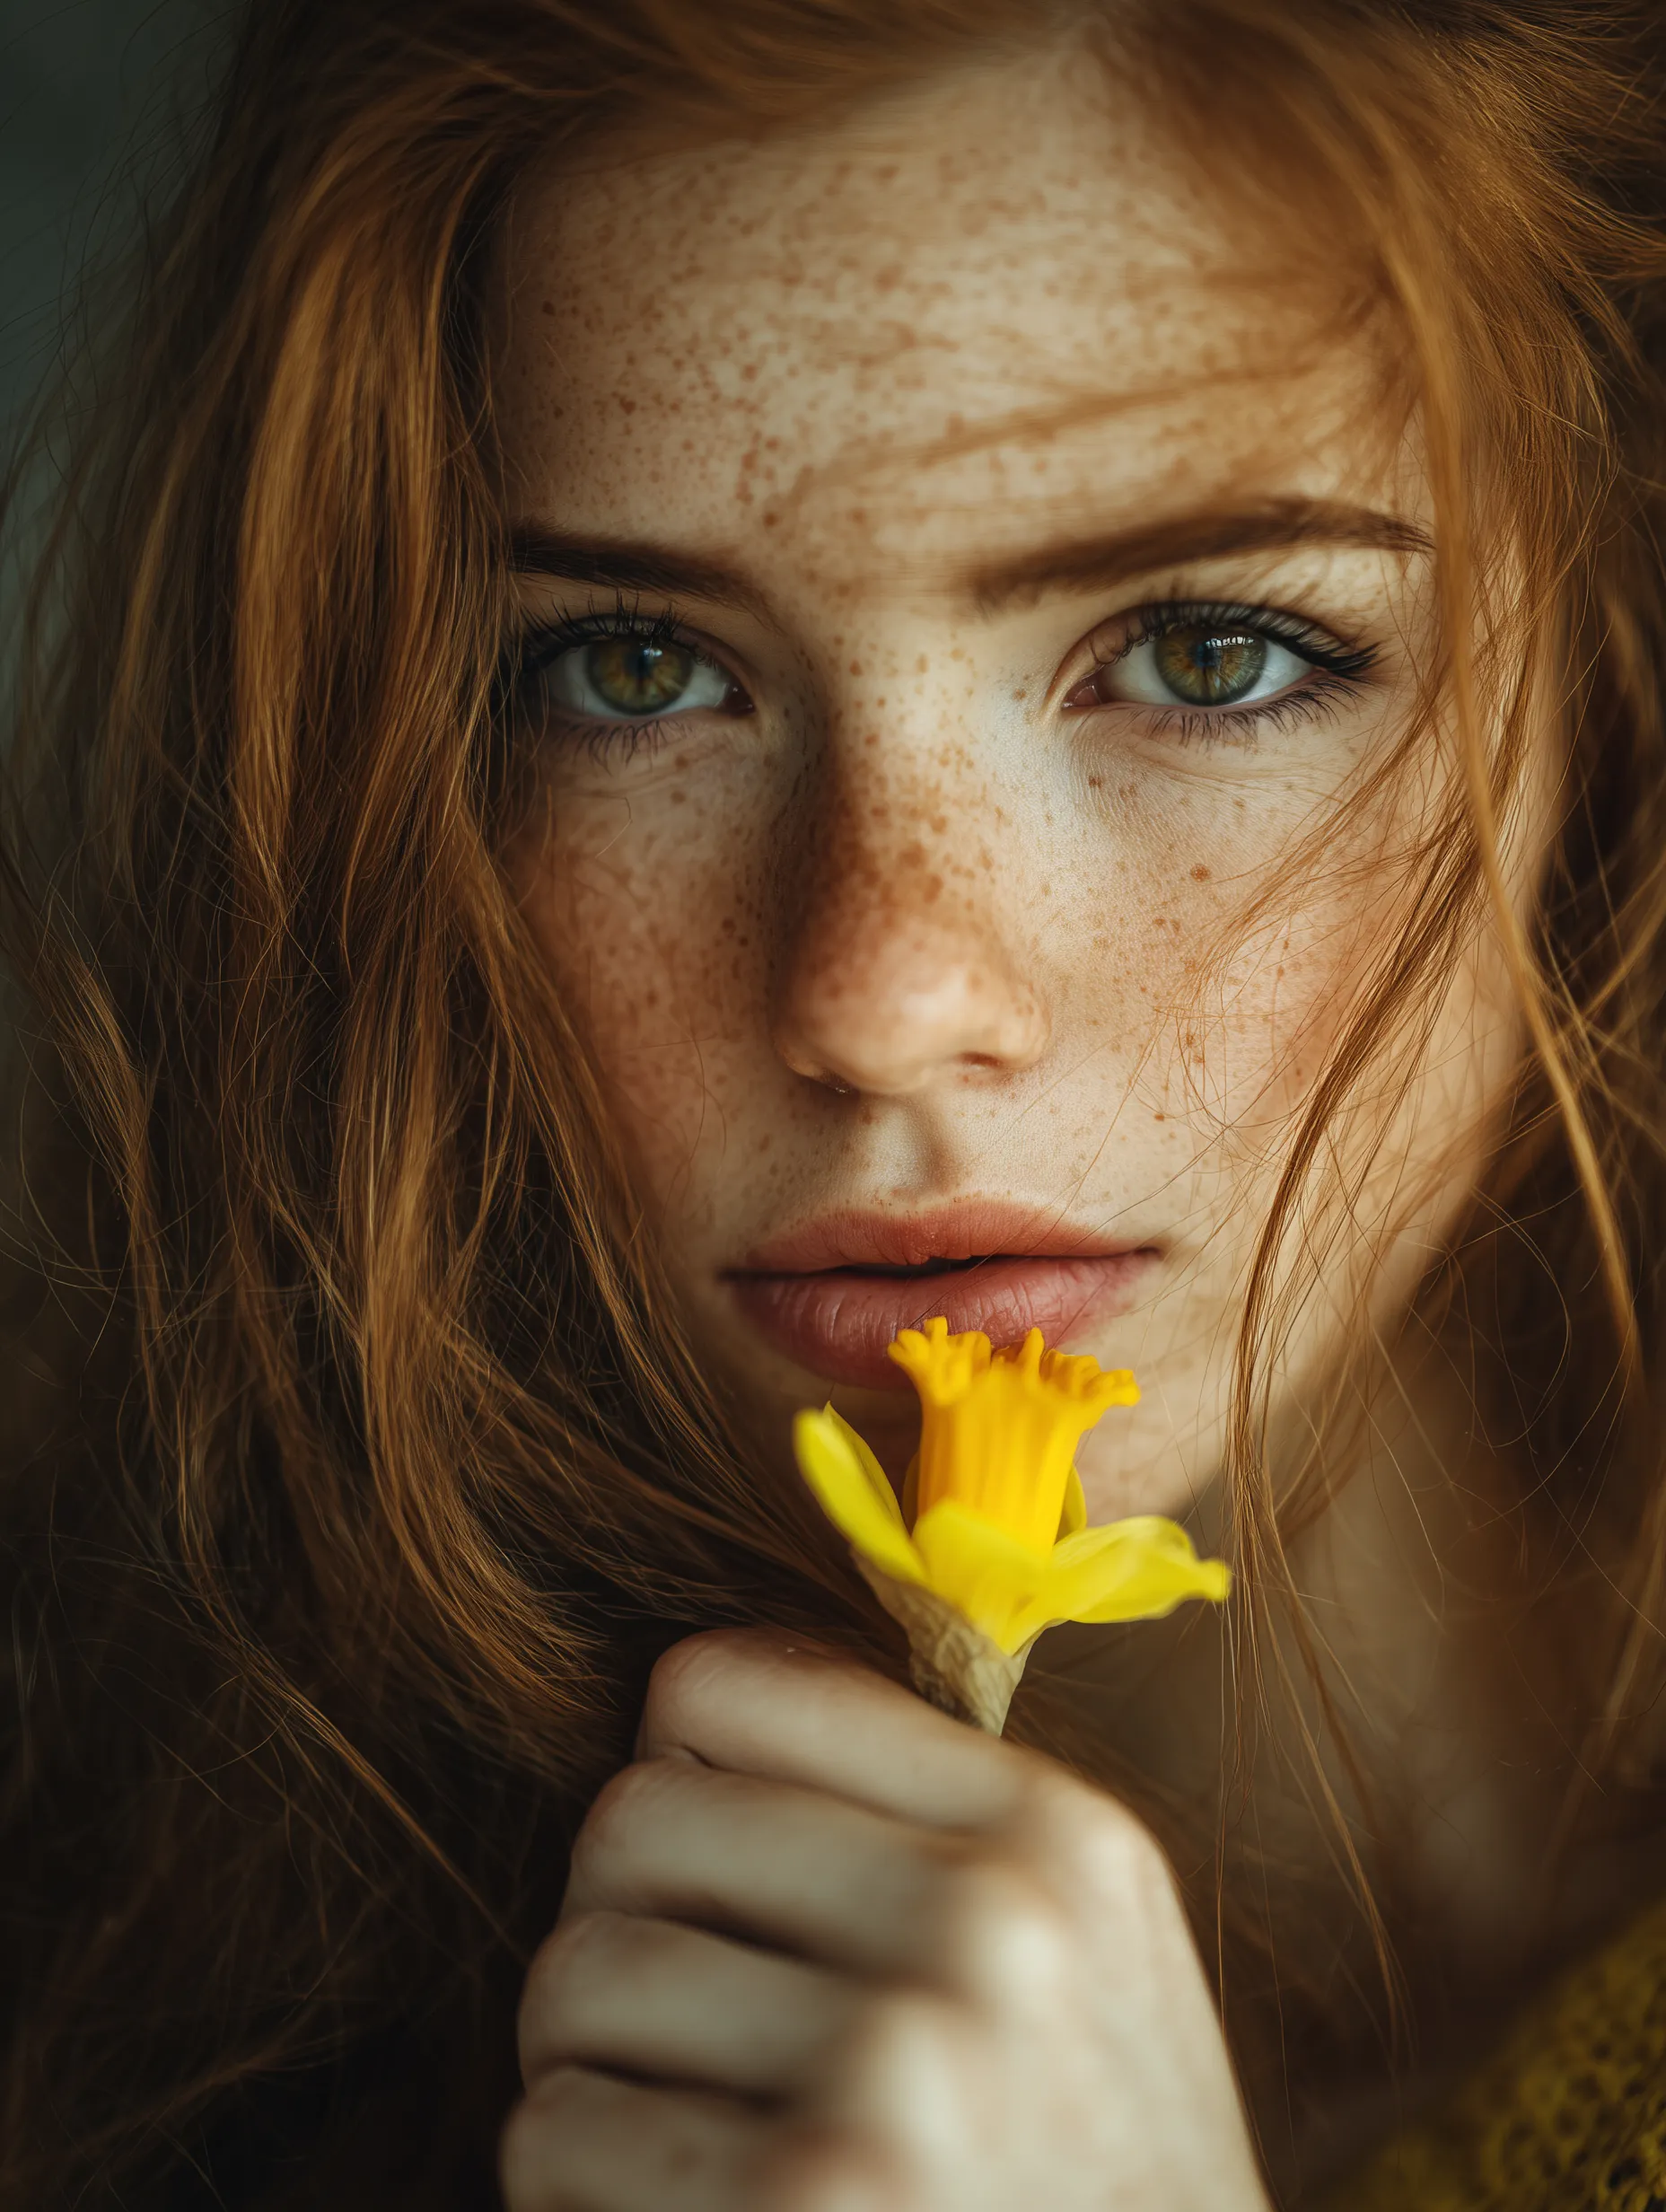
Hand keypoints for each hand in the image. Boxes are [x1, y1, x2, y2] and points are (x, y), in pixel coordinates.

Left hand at [501, 1630, 1270, 2211]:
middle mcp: (988, 1932)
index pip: (724, 1683)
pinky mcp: (795, 2211)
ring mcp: (895, 2079)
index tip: (707, 1855)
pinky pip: (557, 2134)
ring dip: (593, 2069)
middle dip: (621, 1924)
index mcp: (1056, 1837)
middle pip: (629, 1821)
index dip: (677, 1767)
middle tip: (678, 2017)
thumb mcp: (1095, 1964)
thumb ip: (935, 1823)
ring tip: (685, 2129)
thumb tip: (678, 1710)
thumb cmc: (1104, 2186)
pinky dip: (582, 2185)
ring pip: (574, 1977)